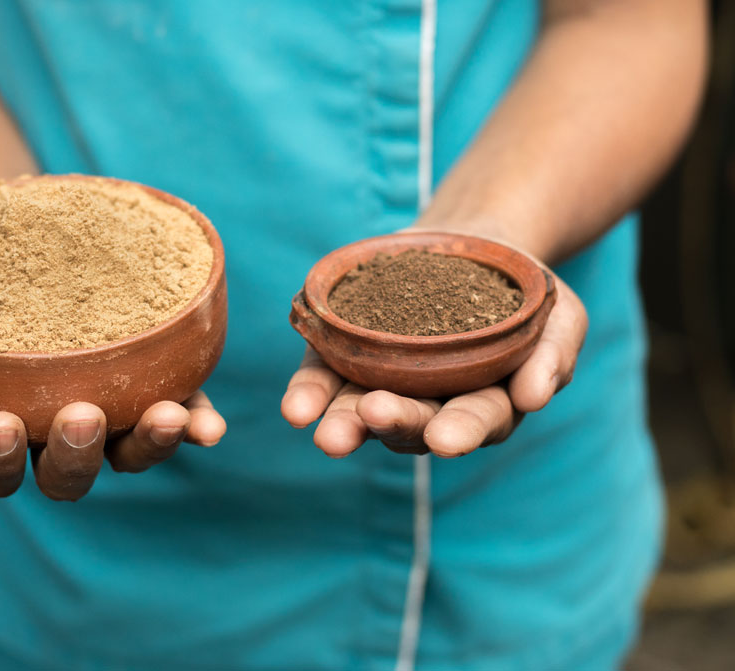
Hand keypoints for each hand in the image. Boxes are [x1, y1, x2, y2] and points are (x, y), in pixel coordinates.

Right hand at [0, 324, 225, 499]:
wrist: (14, 240)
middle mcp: (56, 431)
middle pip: (68, 471)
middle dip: (74, 454)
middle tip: (78, 416)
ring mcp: (110, 409)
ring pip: (129, 450)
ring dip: (151, 443)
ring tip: (168, 417)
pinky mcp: (152, 379)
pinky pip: (181, 409)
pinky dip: (197, 421)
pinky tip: (209, 424)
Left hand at [280, 272, 585, 457]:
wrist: (473, 245)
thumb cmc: (523, 292)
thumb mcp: (557, 314)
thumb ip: (551, 354)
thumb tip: (534, 397)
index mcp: (484, 405)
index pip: (473, 421)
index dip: (460, 431)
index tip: (444, 439)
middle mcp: (431, 404)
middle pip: (412, 422)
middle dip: (393, 422)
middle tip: (373, 416)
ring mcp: (386, 382)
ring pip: (361, 409)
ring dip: (342, 421)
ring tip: (321, 429)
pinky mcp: (349, 353)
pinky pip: (324, 376)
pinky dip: (310, 392)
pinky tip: (296, 408)